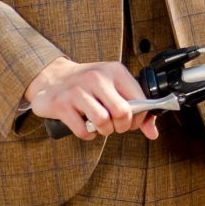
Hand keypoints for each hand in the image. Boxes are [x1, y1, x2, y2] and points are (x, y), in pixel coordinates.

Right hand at [24, 59, 157, 140]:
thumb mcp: (113, 87)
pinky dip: (88, 134)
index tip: (131, 121)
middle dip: (122, 126)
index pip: (139, 100)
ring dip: (104, 131)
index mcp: (114, 71)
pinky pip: (83, 130)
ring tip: (100, 125)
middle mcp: (96, 78)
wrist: (51, 77)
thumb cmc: (88, 85)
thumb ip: (136, 109)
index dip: (139, 117)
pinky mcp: (61, 105)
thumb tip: (153, 133)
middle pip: (122, 112)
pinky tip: (86, 126)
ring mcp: (77, 91)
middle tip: (115, 125)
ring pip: (103, 121)